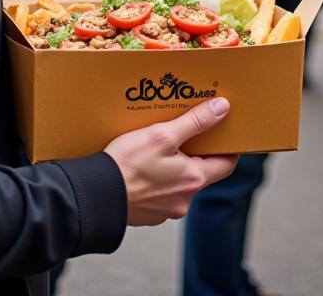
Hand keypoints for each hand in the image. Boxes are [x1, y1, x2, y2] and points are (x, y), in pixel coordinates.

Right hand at [104, 98, 237, 225]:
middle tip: (185, 132)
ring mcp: (165, 209)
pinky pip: (161, 192)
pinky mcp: (148, 213)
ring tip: (159, 146)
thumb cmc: (128, 165)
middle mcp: (184, 200)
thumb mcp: (163, 135)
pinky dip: (158, 178)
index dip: (228, 147)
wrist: (94, 196)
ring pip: (179, 182)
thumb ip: (195, 122)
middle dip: (195, 152)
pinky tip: (143, 165)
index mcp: (193, 180)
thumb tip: (222, 108)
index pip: (226, 164)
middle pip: (201, 172)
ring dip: (174, 165)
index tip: (224, 132)